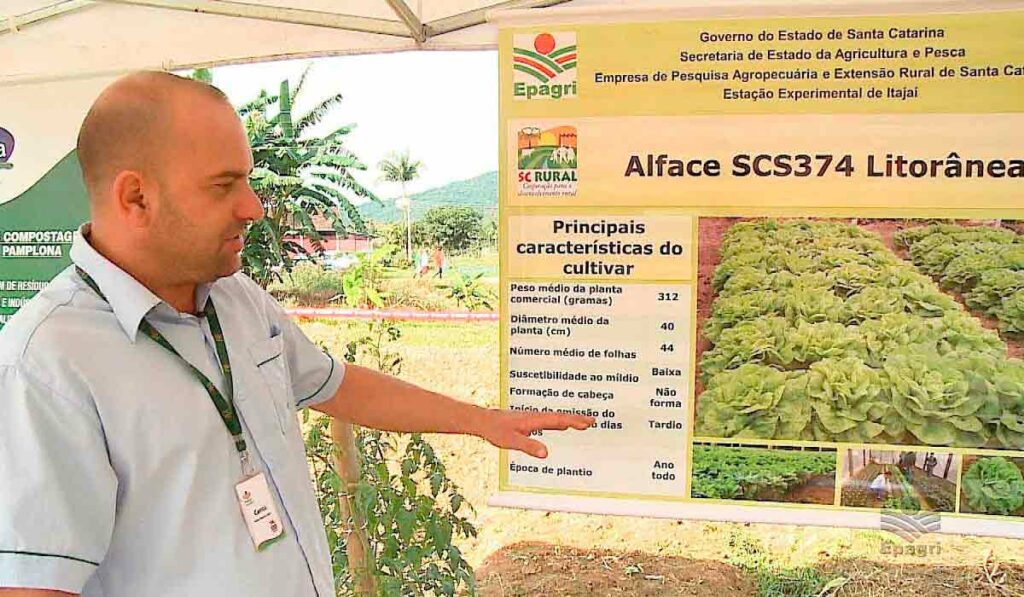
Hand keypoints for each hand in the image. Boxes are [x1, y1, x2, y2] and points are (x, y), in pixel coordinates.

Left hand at [475, 409, 594, 457]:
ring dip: (570, 420)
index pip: (557, 420)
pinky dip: (560, 422)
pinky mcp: (529, 421)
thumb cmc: (496, 430)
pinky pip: (549, 421)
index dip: (573, 421)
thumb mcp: (511, 441)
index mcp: (533, 419)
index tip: (587, 423)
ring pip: (556, 418)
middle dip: (577, 419)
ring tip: (584, 423)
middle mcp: (535, 416)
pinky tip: (563, 426)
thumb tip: (545, 453)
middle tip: (593, 421)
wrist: (484, 421)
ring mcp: (533, 418)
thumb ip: (528, 446)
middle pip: (560, 417)